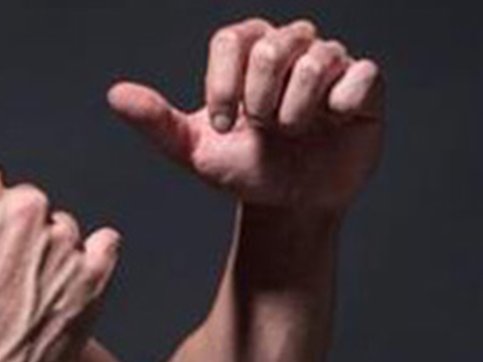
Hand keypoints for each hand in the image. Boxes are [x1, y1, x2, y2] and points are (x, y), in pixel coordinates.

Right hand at [0, 165, 119, 361]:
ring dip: (47, 251)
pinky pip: (105, 247)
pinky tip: (71, 278)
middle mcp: (26, 208)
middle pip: (26, 203)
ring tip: (23, 292)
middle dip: (12, 229)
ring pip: (62, 230)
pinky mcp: (92, 280)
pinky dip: (92, 259)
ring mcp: (63, 244)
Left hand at [107, 18, 384, 214]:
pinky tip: (331, 123)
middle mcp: (291, 45)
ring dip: (294, 111)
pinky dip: (341, 104)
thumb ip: (155, 121)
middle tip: (262, 129)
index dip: (224, 85)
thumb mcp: (193, 149)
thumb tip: (115, 95)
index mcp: (248, 50)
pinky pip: (362, 74)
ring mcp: (331, 62)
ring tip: (291, 133)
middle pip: (273, 47)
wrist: (286, 202)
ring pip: (314, 61)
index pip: (232, 39)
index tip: (224, 125)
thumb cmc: (242, 167)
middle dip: (259, 100)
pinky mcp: (366, 86)